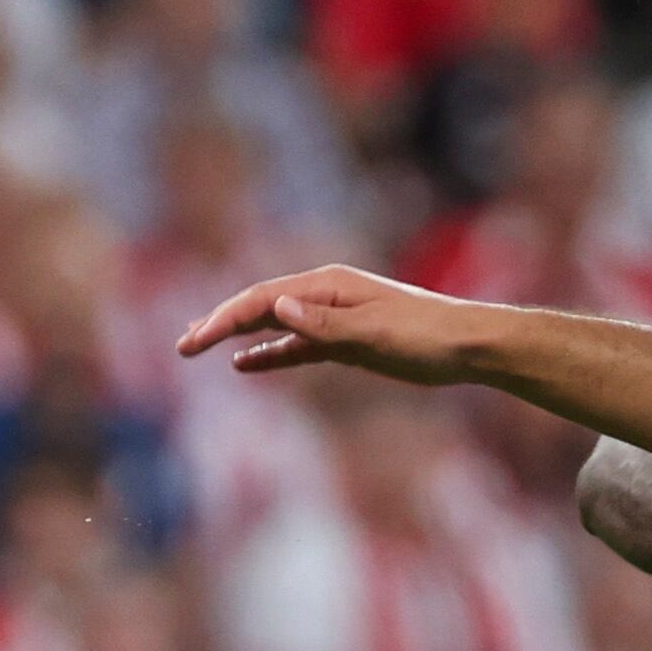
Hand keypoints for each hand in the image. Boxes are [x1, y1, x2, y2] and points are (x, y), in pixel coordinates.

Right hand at [172, 264, 489, 384]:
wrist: (469, 345)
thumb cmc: (426, 338)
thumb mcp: (373, 335)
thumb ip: (323, 326)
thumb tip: (276, 309)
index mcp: (328, 286)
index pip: (261, 299)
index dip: (222, 320)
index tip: (192, 343)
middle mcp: (326, 295)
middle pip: (260, 305)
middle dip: (219, 323)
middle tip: (181, 346)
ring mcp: (335, 317)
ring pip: (273, 323)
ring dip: (237, 335)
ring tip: (200, 349)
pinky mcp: (346, 340)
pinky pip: (296, 344)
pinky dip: (268, 351)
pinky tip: (246, 363)